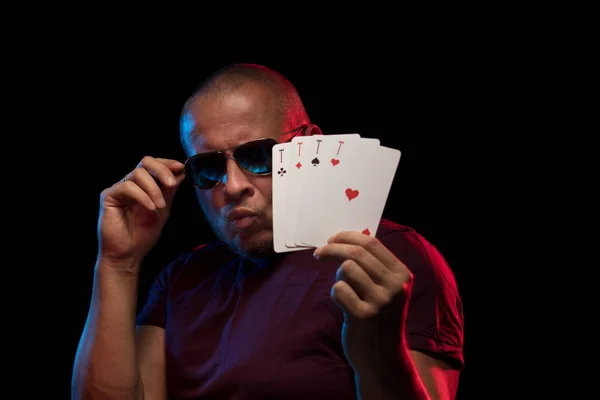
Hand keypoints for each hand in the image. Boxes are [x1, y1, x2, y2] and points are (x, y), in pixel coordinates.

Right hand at [97, 156, 184, 270]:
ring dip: (153, 188)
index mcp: (144, 185)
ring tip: (160, 205)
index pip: (155, 165)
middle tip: (171, 183)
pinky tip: (149, 207)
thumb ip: (169, 191)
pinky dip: (142, 196)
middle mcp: (131, 184)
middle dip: (162, 169)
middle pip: (145, 162)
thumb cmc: (144, 234)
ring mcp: (119, 189)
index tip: (181, 167)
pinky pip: (127, 187)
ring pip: (138, 173)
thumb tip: (181, 172)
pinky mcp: (108, 196)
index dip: (168, 163)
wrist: (129, 254)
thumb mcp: (163, 209)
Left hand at [313, 231, 412, 374]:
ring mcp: (381, 301)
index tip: (331, 239)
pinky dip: (335, 294)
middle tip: (319, 253)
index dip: (347, 237)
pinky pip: (338, 289)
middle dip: (332, 249)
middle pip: (356, 253)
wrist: (381, 356)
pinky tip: (344, 305)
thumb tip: (348, 238)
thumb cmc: (379, 316)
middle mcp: (394, 286)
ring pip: (346, 269)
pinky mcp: (364, 315)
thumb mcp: (386, 289)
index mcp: (402, 274)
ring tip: (344, 290)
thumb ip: (373, 264)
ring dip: (337, 276)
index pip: (371, 243)